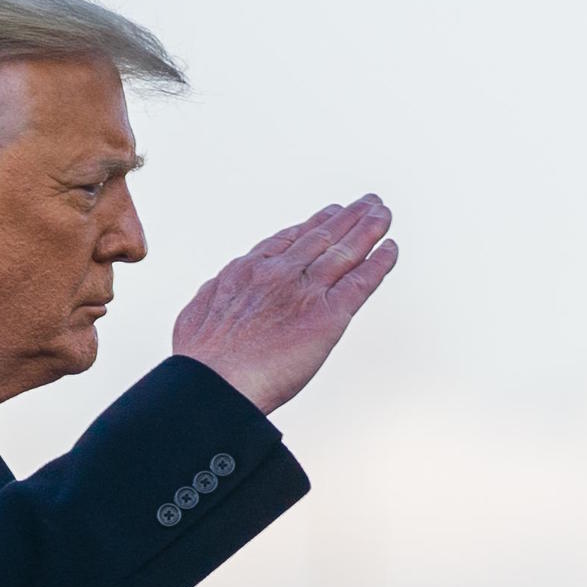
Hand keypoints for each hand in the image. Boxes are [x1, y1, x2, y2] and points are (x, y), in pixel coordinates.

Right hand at [170, 194, 399, 414]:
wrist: (213, 383)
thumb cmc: (200, 361)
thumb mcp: (196, 315)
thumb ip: (212, 297)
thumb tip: (213, 290)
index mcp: (246, 271)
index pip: (287, 241)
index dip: (311, 226)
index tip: (325, 216)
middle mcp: (278, 273)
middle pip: (321, 236)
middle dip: (347, 217)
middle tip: (366, 204)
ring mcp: (305, 291)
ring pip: (345, 250)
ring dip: (369, 228)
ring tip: (383, 214)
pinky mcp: (328, 315)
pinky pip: (361, 280)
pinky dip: (379, 262)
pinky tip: (390, 248)